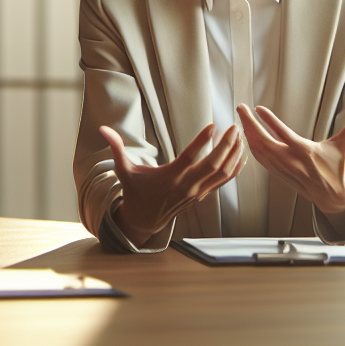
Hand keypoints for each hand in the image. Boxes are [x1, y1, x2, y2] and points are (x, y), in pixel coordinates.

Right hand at [102, 124, 245, 243]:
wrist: (145, 219)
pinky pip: (223, 181)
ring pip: (222, 173)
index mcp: (170, 177)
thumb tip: (102, 129)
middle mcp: (186, 185)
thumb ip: (116, 148)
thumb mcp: (124, 170)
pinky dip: (234, 168)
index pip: (190, 157)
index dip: (202, 142)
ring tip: (241, 136)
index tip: (213, 126)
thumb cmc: (136, 191)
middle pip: (212, 164)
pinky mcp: (202, 195)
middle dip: (226, 145)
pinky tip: (242, 154)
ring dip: (234, 155)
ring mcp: (197, 191)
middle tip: (234, 127)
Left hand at [236, 106, 344, 215]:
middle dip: (249, 124)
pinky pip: (259, 158)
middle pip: (263, 141)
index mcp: (304, 151)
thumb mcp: (343, 147)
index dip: (270, 121)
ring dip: (247, 134)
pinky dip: (250, 146)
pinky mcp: (276, 172)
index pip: (283, 134)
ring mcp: (281, 167)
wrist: (329, 195)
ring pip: (258, 150)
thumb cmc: (334, 169)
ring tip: (241, 118)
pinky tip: (246, 136)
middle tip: (241, 108)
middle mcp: (290, 160)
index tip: (258, 109)